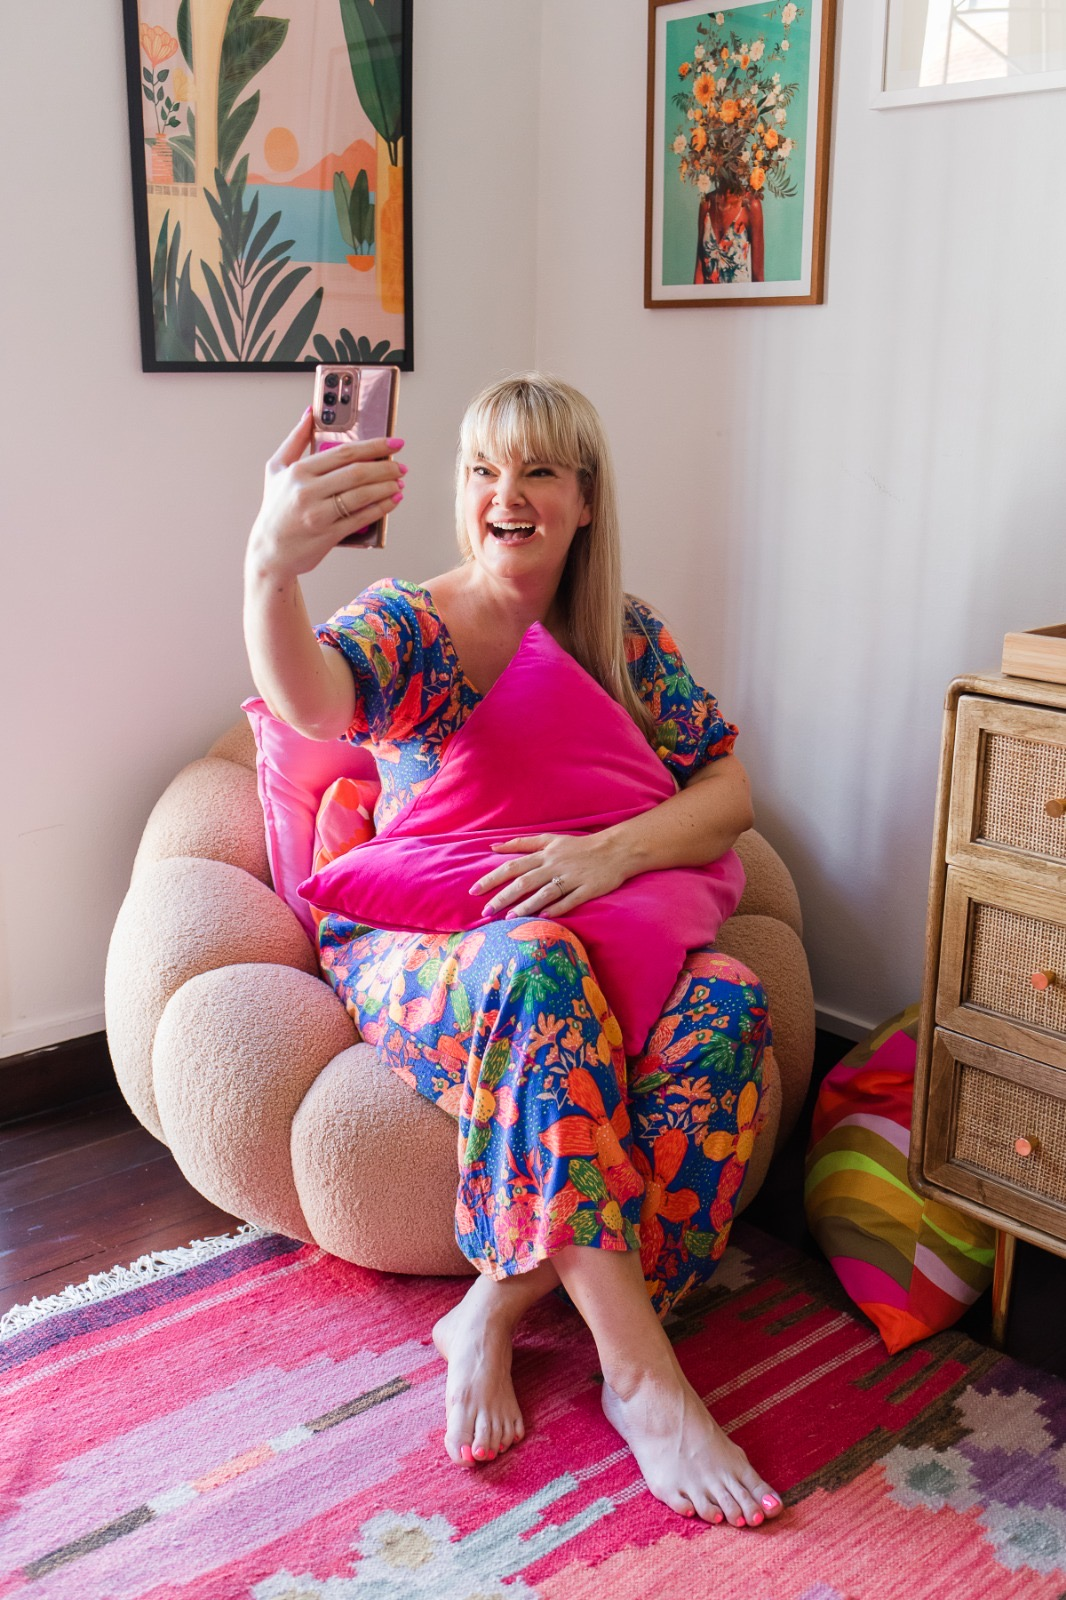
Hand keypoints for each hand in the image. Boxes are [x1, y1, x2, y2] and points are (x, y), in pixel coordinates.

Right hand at [246, 410, 405, 580]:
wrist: (270, 550)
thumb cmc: (275, 509)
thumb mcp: (276, 469)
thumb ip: (295, 439)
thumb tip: (310, 413)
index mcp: (298, 472)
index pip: (344, 453)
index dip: (374, 446)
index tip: (393, 443)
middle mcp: (307, 492)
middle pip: (356, 473)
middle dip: (385, 468)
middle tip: (400, 466)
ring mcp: (318, 515)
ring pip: (362, 495)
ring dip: (386, 487)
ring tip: (399, 482)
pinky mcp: (328, 535)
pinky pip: (361, 518)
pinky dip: (381, 508)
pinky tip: (392, 501)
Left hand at [471, 831, 630, 918]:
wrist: (615, 850)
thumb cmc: (579, 846)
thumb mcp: (549, 839)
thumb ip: (521, 843)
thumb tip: (493, 847)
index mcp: (544, 854)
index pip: (512, 866)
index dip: (492, 878)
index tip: (474, 891)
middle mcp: (554, 865)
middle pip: (524, 881)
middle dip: (503, 897)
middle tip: (485, 911)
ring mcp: (571, 878)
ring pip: (544, 893)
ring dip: (526, 906)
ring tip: (509, 918)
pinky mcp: (587, 889)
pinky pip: (570, 900)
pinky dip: (556, 908)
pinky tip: (543, 918)